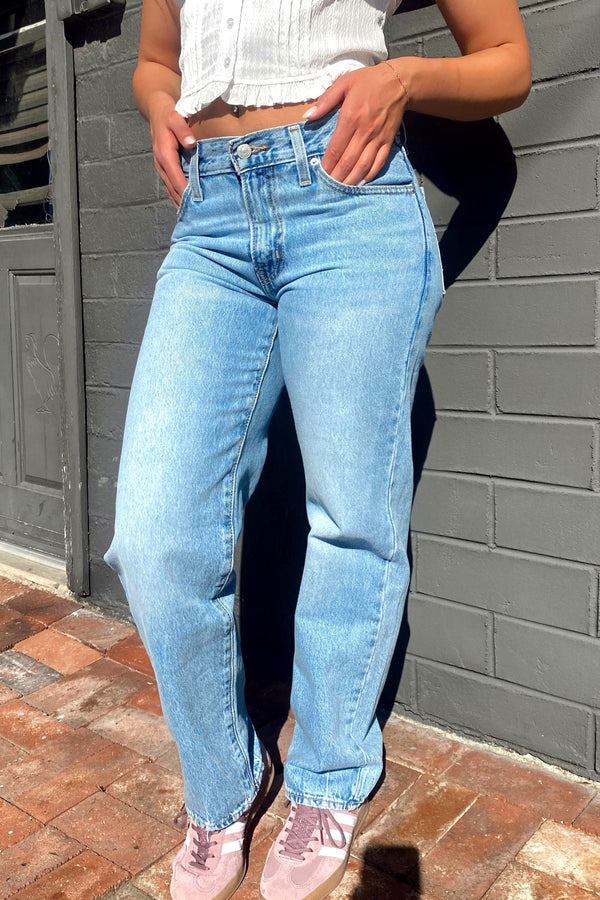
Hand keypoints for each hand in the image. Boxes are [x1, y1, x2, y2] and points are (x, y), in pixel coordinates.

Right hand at [149, 99, 196, 206]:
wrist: (157, 112)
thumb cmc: (169, 115)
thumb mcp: (175, 118)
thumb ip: (183, 130)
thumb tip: (191, 143)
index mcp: (165, 154)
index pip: (176, 178)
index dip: (186, 191)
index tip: (197, 202)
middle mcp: (161, 164)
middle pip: (173, 189)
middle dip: (185, 202)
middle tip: (199, 215)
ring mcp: (162, 168)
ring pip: (171, 191)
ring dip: (181, 203)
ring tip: (194, 217)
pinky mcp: (165, 169)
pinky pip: (171, 187)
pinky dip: (177, 198)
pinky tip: (186, 207)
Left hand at [304, 63, 408, 184]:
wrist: (399, 82)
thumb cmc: (368, 81)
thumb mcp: (344, 83)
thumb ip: (325, 101)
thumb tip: (308, 116)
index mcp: (350, 117)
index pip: (336, 147)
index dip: (328, 163)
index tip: (320, 173)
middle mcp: (364, 131)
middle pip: (349, 160)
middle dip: (338, 176)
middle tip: (328, 187)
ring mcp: (377, 138)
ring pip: (363, 165)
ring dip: (352, 179)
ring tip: (342, 189)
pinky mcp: (388, 141)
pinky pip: (379, 162)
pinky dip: (370, 174)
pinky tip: (362, 182)